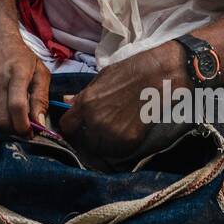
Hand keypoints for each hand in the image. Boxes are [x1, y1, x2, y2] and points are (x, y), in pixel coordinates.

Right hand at [0, 35, 50, 137]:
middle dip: (13, 131)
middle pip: (1, 118)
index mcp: (18, 73)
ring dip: (0, 131)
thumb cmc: (21, 58)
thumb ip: (41, 98)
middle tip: (21, 130)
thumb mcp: (40, 72)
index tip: (30, 132)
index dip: (23, 125)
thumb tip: (41, 124)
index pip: (17, 106)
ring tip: (10, 126)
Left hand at [59, 44, 182, 158]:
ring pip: (100, 148)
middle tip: (96, 131)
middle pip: (83, 141)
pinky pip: (117, 151)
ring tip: (112, 132)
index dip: (71, 127)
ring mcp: (112, 133)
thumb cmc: (128, 73)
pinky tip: (124, 134)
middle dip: (87, 137)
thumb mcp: (100, 78)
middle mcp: (95, 121)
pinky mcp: (129, 141)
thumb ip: (82, 95)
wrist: (157, 77)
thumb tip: (66, 102)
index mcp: (86, 104)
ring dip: (102, 143)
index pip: (67, 126)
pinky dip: (118, 146)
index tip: (76, 127)